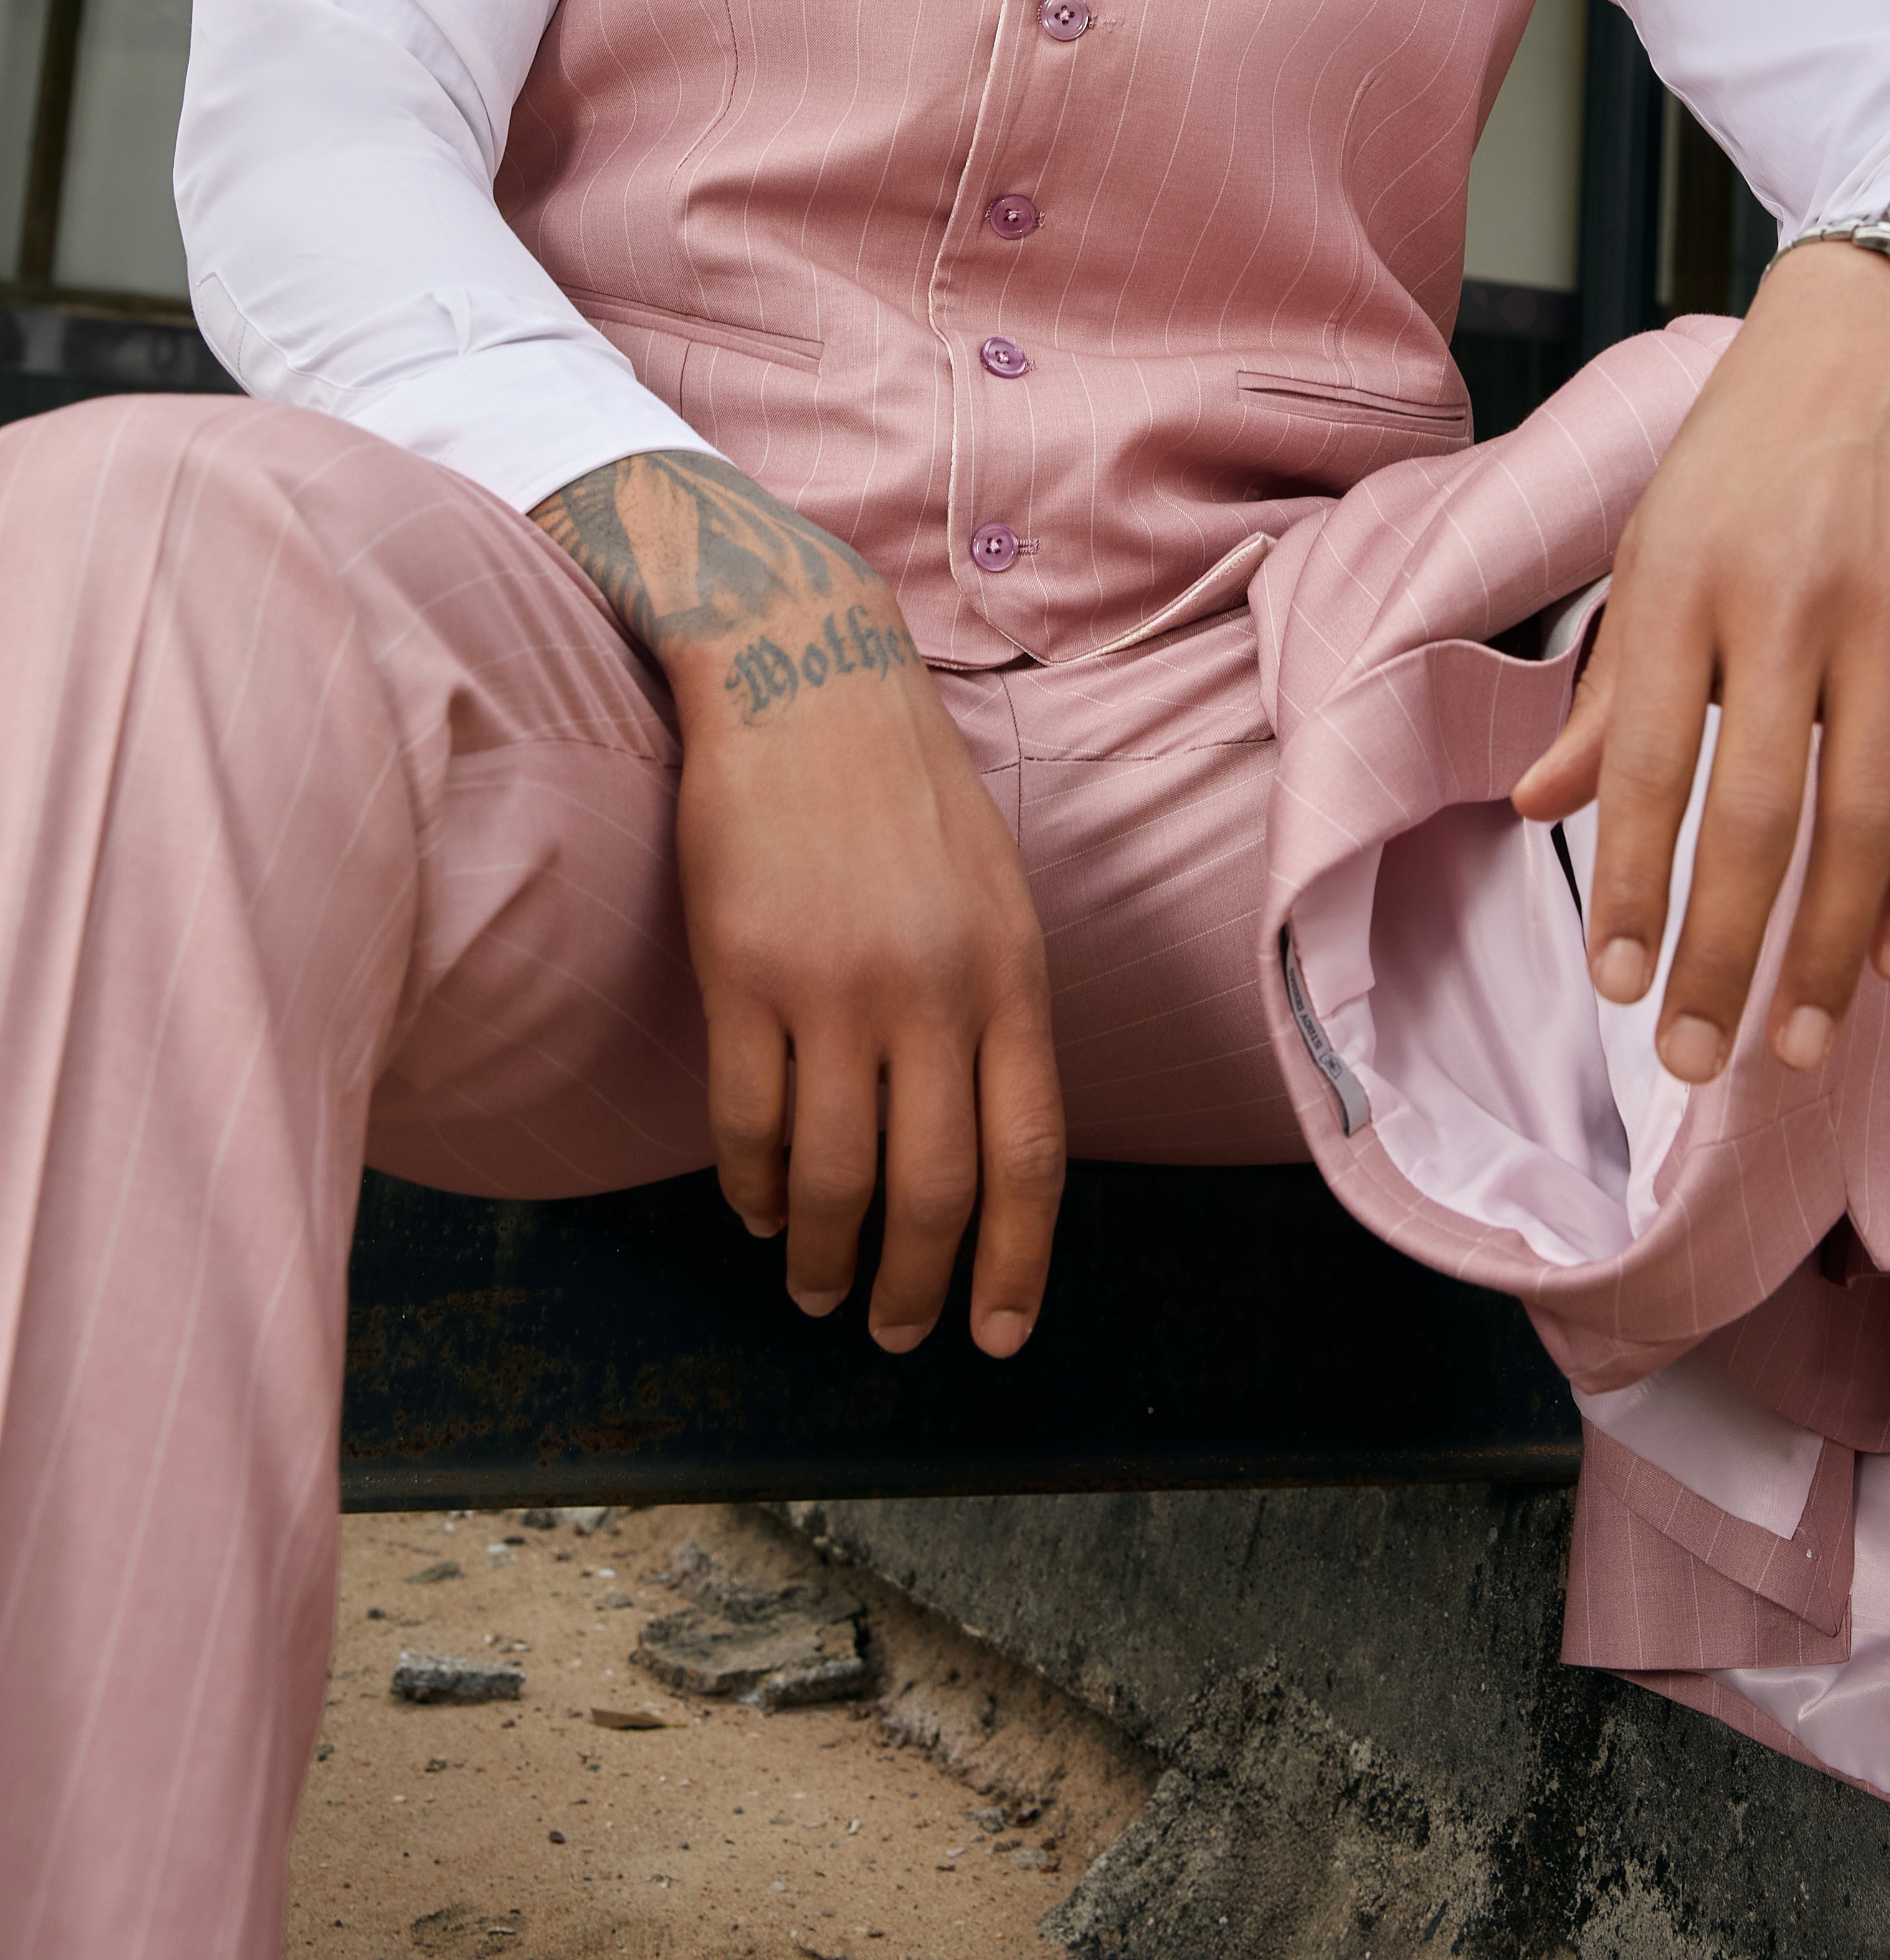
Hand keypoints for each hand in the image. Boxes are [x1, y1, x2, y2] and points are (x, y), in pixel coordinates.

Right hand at [531, 453, 1063, 1352]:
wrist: (804, 671)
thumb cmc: (903, 788)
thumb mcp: (993, 891)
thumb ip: (999, 1008)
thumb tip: (994, 1138)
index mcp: (1011, 972)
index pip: (1028, 1155)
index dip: (1015, 1261)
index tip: (999, 1336)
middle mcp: (933, 990)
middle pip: (932, 1188)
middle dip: (917, 1285)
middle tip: (897, 1334)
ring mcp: (834, 984)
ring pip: (834, 1175)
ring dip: (827, 1255)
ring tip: (820, 1289)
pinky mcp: (743, 971)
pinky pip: (747, 1122)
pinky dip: (754, 1186)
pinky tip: (760, 1209)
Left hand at [1511, 245, 1889, 1079]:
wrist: (1884, 334)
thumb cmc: (1743, 451)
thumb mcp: (1650, 542)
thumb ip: (1608, 687)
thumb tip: (1538, 808)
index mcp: (1683, 581)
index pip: (1649, 766)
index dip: (1634, 889)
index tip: (1620, 992)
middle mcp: (1787, 601)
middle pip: (1760, 813)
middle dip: (1725, 950)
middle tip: (1701, 1060)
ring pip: (1868, 817)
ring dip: (1832, 946)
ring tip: (1796, 1040)